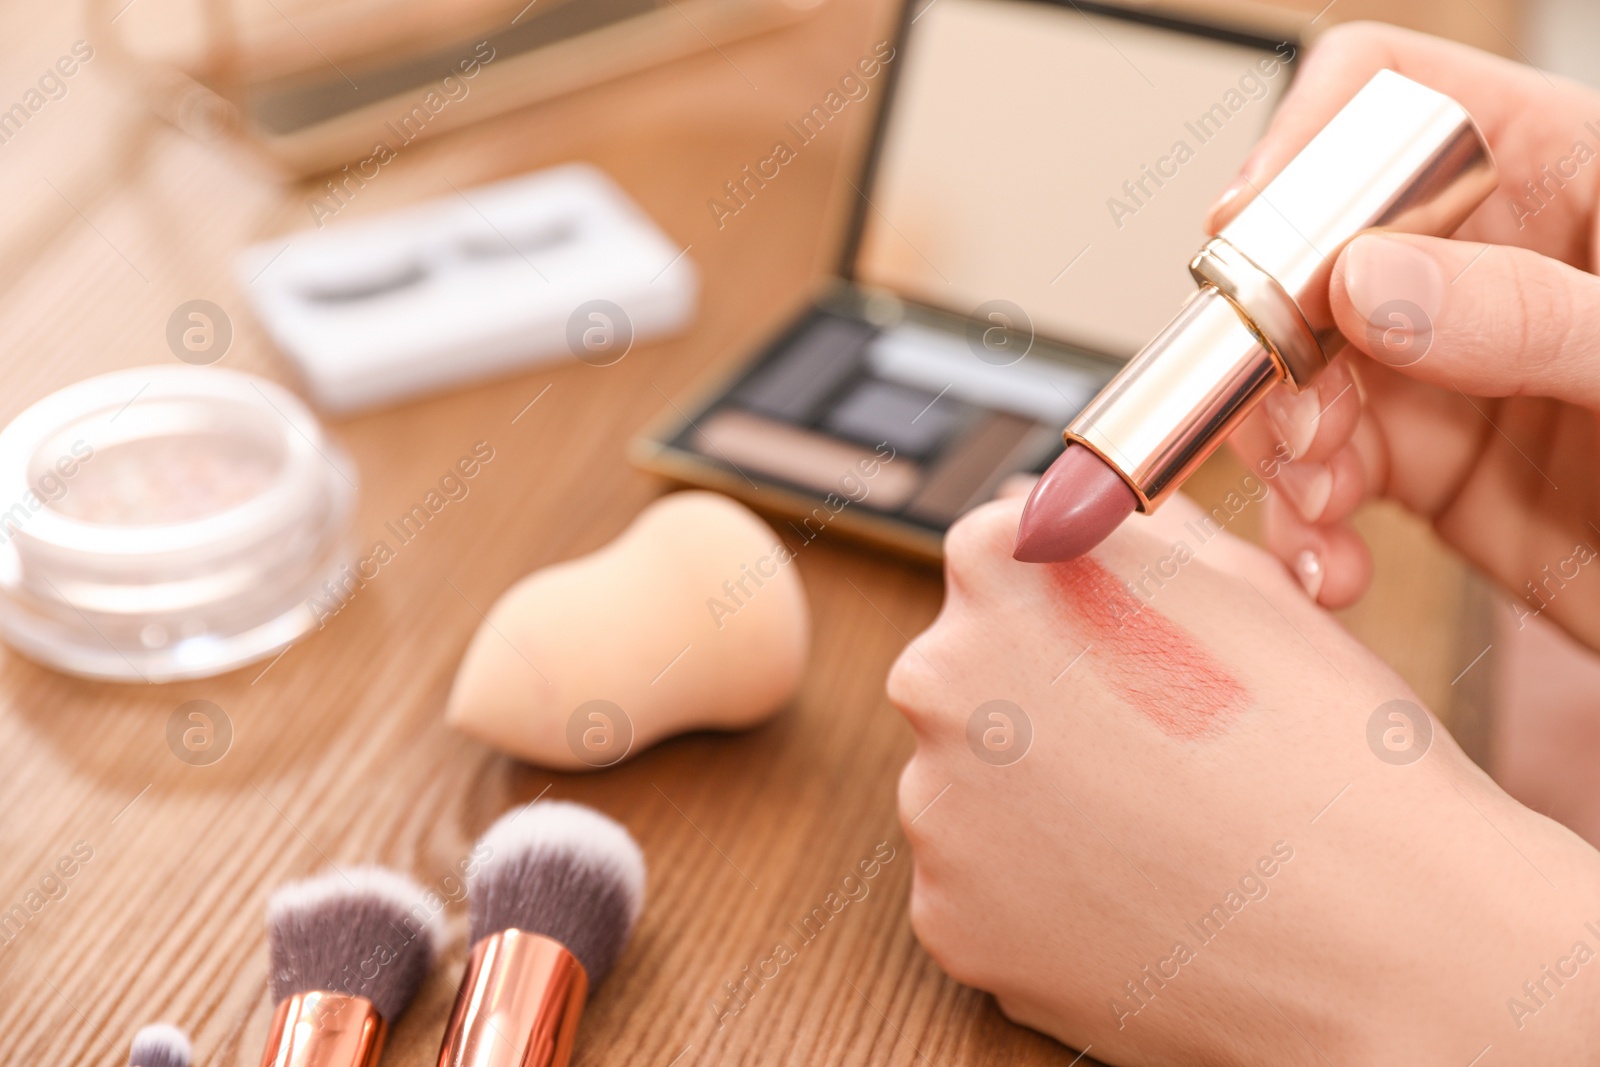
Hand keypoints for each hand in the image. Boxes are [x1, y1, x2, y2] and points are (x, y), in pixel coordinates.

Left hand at [890, 495, 1599, 1063]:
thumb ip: (1132, 534)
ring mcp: (933, 807)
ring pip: (972, 792)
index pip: (1000, 563)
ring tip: (1154, 840)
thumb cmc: (1331, 748)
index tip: (1121, 652)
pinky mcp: (948, 921)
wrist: (1386, 933)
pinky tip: (1129, 901)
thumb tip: (1081, 521)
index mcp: (1001, 565)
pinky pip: (979, 894)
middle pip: (974, 679)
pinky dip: (1037, 901)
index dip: (1073, 611)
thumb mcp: (1240, 581)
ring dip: (1037, 808)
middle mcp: (938, 675)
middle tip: (1150, 760)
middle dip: (1045, 710)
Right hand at [1215, 23, 1599, 651]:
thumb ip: (1530, 312)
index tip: (1248, 234)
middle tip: (1294, 418)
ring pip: (1292, 374)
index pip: (1393, 96)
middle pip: (1307, 253)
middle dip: (1270, 340)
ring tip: (1319, 502)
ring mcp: (1443, 367)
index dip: (1302, 145)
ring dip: (1277, 447)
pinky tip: (1333, 558)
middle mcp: (1479, 264)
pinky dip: (1300, 525)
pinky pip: (1318, 478)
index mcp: (1557, 175)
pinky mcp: (1426, 465)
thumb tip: (1367, 283)